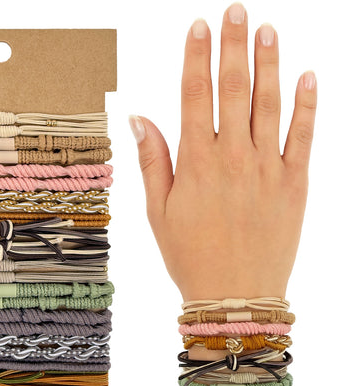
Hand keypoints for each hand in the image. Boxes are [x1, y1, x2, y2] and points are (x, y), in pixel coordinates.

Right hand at [129, 2, 316, 300]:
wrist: (235, 296)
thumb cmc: (190, 256)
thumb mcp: (158, 212)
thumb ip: (152, 161)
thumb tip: (139, 118)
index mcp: (197, 164)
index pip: (195, 97)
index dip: (196, 59)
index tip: (198, 28)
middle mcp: (234, 159)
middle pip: (234, 90)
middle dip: (233, 47)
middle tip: (235, 12)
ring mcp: (269, 170)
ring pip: (270, 105)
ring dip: (270, 64)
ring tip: (267, 31)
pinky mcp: (295, 185)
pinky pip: (304, 137)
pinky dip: (308, 106)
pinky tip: (309, 77)